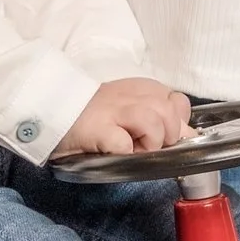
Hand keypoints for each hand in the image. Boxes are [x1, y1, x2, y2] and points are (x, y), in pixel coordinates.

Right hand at [57, 77, 192, 156]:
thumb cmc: (93, 114)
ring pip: (153, 123)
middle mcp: (131, 95)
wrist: (49, 109)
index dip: (175, 122)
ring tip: (130, 149)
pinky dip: (124, 152)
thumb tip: (189, 134)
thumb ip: (160, 119)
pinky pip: (123, 144)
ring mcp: (113, 111)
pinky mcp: (97, 129)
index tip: (159, 132)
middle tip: (144, 144)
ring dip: (147, 143)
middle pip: (170, 113)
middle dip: (164, 136)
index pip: (178, 102)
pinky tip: (114, 151)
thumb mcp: (130, 108)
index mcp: (141, 88)